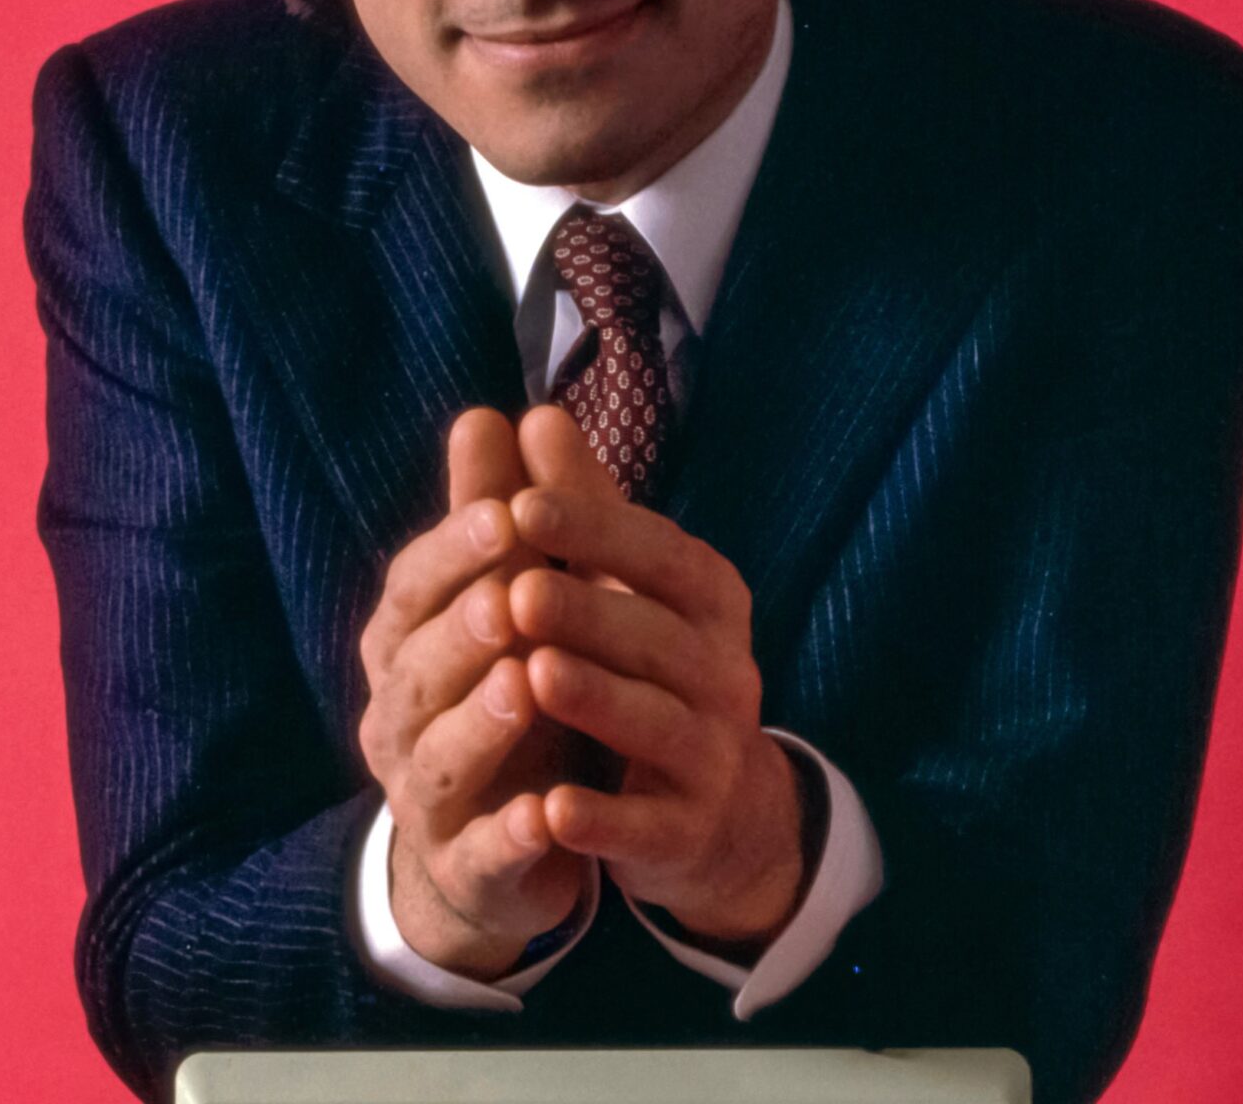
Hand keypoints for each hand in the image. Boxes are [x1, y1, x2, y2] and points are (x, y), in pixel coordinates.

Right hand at [358, 408, 586, 976]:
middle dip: (463, 629)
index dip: (456, 550)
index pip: (415, 589)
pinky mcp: (469, 867)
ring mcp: (426, 798)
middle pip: (417, 670)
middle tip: (513, 594)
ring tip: (525, 682)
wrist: (503, 836)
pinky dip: (512, 834)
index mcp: (405, 644)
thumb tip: (487, 412)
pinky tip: (548, 814)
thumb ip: (496, 515)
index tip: (508, 511)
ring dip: (480, 722)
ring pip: (440, 758)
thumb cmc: (507, 687)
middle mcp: (399, 717)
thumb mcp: (506, 598)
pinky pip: (483, 852)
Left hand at [506, 407, 808, 946]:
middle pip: (656, 637)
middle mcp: (724, 670)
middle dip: (588, 612)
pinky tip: (552, 808)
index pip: (658, 552)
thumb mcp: (624, 586)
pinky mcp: (690, 830)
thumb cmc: (648, 667)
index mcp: (709, 599)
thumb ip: (580, 509)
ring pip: (658, 722)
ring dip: (598, 701)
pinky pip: (649, 825)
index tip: (521, 503)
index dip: (594, 528)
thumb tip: (532, 412)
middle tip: (518, 591)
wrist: (713, 809)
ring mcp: (714, 754)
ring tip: (535, 677)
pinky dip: (604, 819)